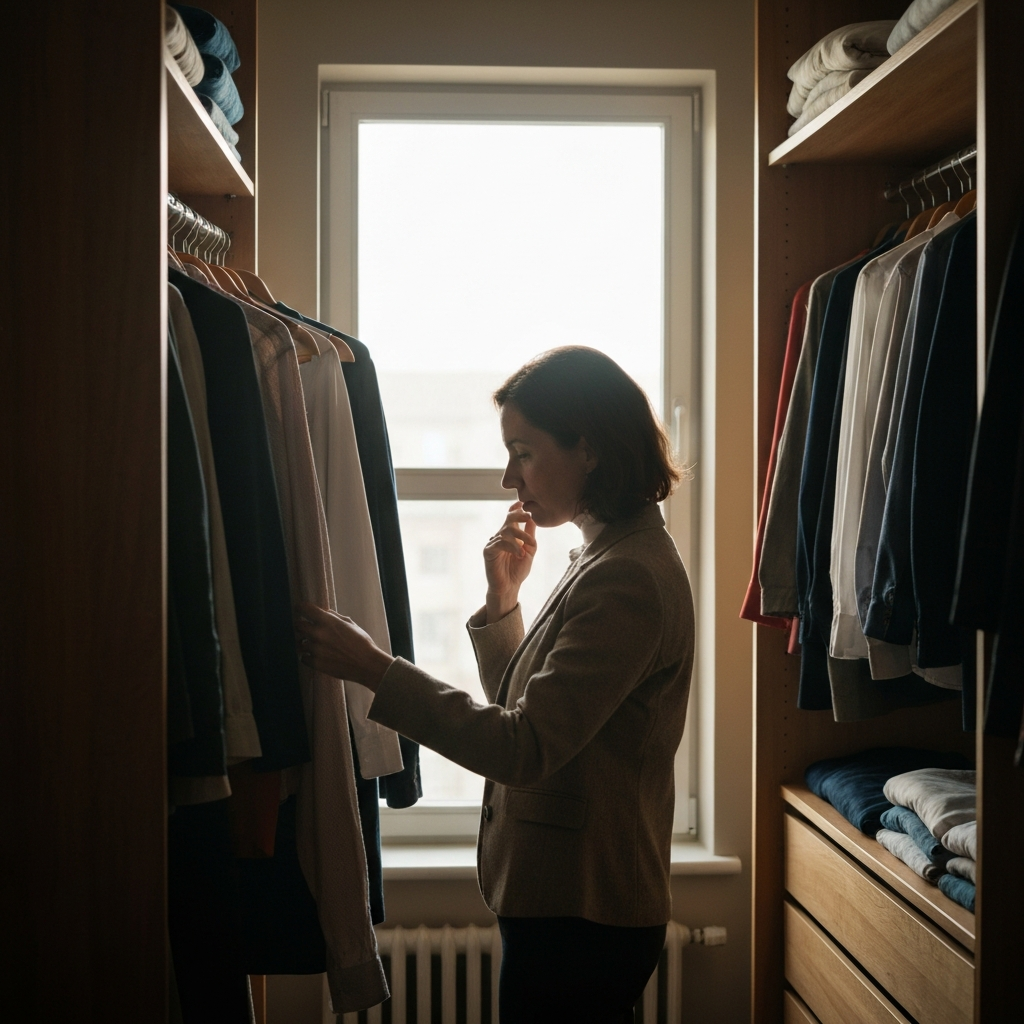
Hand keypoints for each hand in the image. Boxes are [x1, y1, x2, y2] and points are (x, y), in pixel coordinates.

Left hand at [294, 602, 394, 690]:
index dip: (301, 608)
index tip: (301, 609)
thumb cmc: (361, 643)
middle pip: (298, 625)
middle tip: (307, 629)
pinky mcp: (315, 663)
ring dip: (306, 643)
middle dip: (302, 626)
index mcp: (328, 621)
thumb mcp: (351, 624)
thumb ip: (334, 617)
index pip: (305, 609)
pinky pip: (303, 658)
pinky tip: (318, 656)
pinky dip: (308, 657)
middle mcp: (318, 634)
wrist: (366, 664)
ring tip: (316, 646)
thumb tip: (324, 611)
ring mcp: (315, 649)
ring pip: (300, 643)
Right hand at [483, 501, 536, 622]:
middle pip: (508, 519)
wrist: (509, 587)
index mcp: (509, 535)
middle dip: (519, 516)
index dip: (516, 509)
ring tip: (528, 547)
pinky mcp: (488, 551)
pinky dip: (512, 547)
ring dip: (520, 537)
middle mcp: (500, 536)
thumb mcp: (529, 550)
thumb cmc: (518, 570)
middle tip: (528, 516)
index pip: (510, 517)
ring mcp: (493, 543)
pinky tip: (519, 554)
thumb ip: (530, 535)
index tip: (522, 502)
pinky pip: (499, 542)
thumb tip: (533, 518)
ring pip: (506, 531)